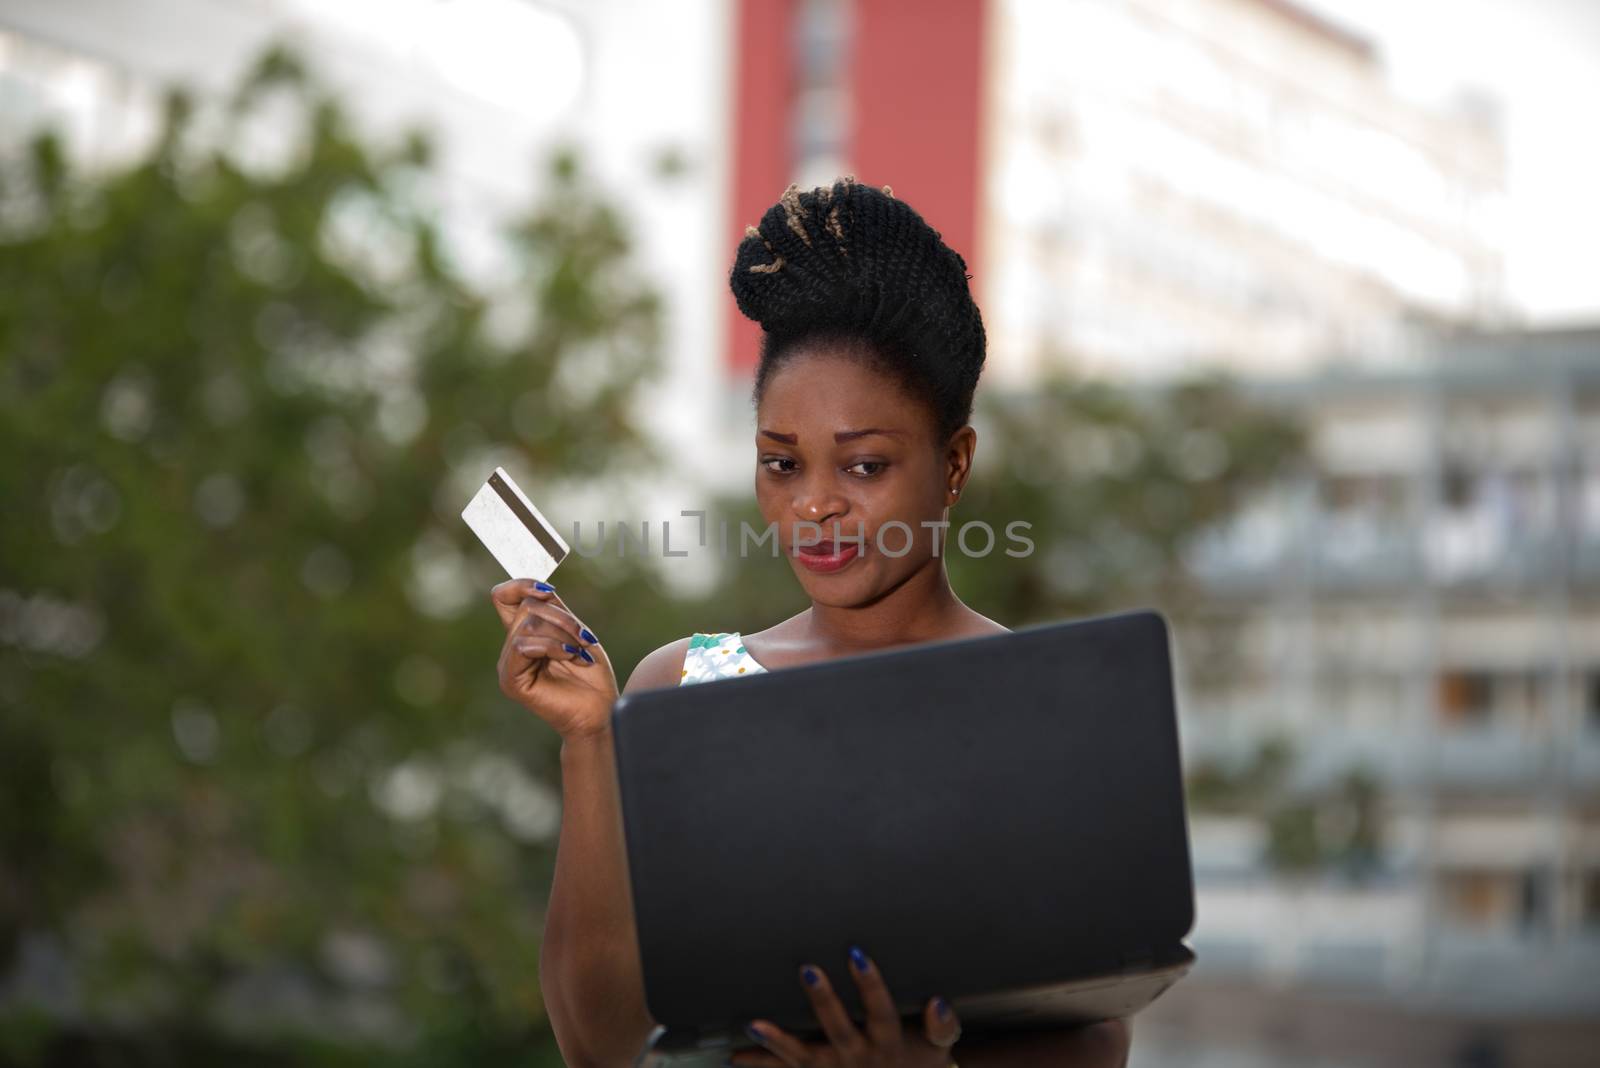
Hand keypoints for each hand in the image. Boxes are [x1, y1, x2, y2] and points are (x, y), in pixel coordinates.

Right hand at [490, 578, 616, 739]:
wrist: (600, 710)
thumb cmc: (590, 674)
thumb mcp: (574, 631)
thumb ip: (553, 608)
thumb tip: (538, 585)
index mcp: (523, 635)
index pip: (503, 597)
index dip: (521, 585)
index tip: (548, 589)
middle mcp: (512, 650)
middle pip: (526, 609)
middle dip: (562, 618)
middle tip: (583, 638)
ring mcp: (509, 666)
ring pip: (527, 626)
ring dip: (562, 634)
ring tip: (579, 652)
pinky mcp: (512, 682)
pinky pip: (523, 647)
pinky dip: (552, 647)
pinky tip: (570, 657)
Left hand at [731, 946, 960, 1067]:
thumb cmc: (918, 1062)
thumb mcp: (938, 1048)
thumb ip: (942, 1026)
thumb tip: (939, 1003)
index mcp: (888, 1043)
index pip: (880, 1010)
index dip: (870, 984)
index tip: (856, 953)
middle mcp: (858, 1058)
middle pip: (838, 1030)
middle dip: (823, 1001)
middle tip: (808, 970)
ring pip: (803, 1057)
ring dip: (776, 1042)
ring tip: (753, 1025)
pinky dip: (761, 1064)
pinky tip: (735, 1055)